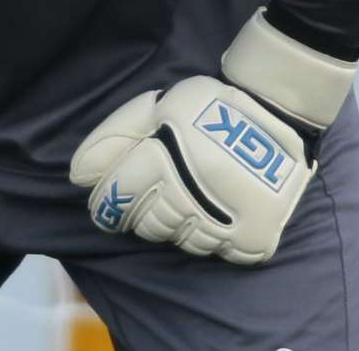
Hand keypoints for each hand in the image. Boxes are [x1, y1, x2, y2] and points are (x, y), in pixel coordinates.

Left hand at [69, 11, 358, 264]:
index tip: (106, 201)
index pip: (118, 197)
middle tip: (156, 189)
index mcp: (168, 158)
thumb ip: (114, 136)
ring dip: (176, 223)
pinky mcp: (255, 239)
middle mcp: (195, 195)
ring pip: (180, 241)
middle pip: (147, 224)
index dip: (105, 201)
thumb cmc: (209, 106)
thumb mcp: (156, 105)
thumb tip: (79, 176)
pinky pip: (217, 253)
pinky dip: (211, 236)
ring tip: (189, 194)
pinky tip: (216, 210)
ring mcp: (228, 222)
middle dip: (141, 211)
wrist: (279, 109)